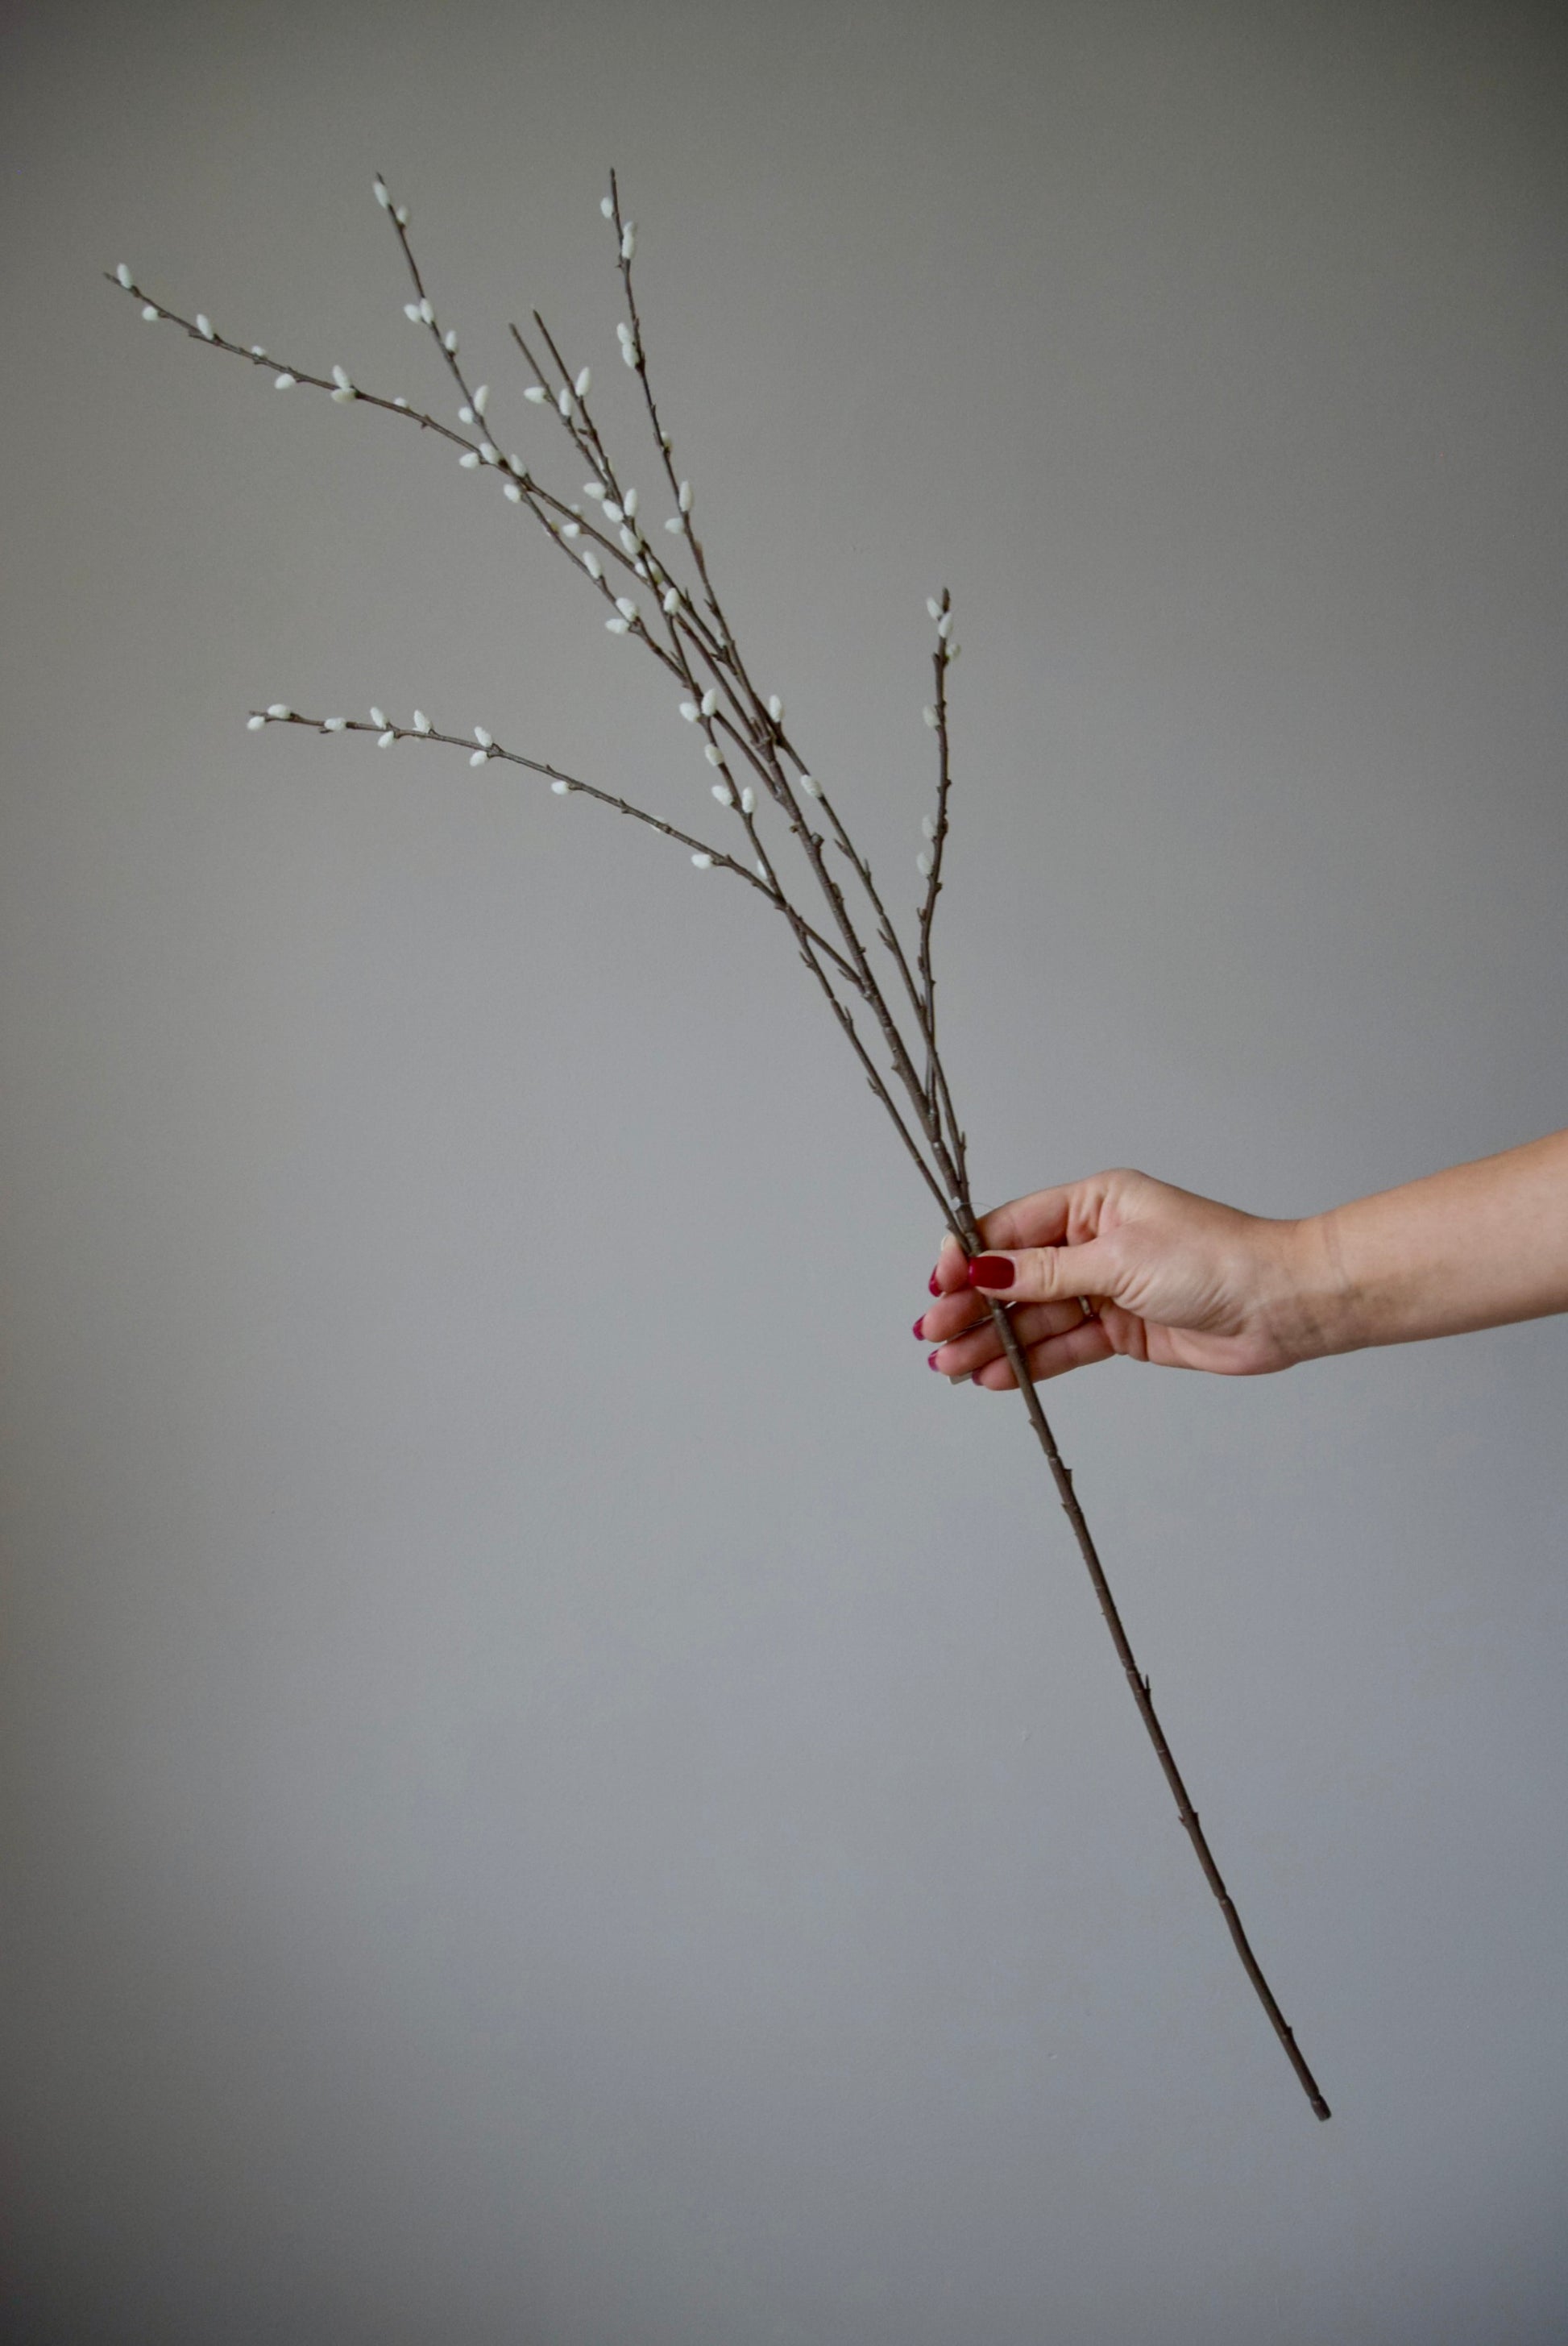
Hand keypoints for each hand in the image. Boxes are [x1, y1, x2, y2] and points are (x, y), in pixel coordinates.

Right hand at [919, 1167, 1321, 1387]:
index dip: (970, 1255)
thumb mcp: (1119, 1260)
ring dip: (992, 1340)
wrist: (1280, 1305)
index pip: (1012, 1228)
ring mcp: (1107, 1288)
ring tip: (951, 1366)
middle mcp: (1095, 1243)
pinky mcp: (1123, 1329)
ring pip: (1035, 1315)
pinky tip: (993, 1375)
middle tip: (932, 1335)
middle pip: (1016, 1276)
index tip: (940, 1283)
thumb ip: (1047, 1273)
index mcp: (1093, 1204)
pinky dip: (1030, 1361)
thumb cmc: (1215, 1261)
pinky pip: (1064, 1345)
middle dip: (972, 1305)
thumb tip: (985, 1271)